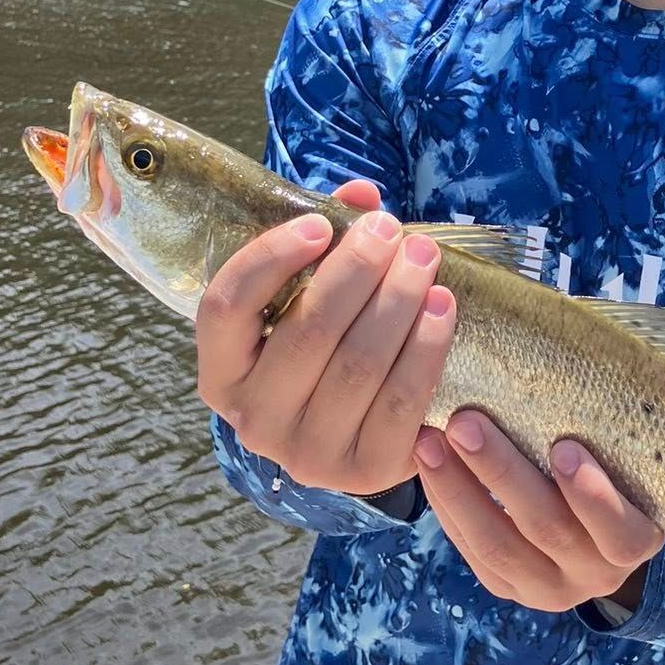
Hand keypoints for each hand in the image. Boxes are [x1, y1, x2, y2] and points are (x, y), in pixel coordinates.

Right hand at [195, 179, 457, 497]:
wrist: (356, 433)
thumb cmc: (323, 348)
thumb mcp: (306, 299)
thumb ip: (324, 244)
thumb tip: (361, 194)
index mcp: (221, 372)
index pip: (227, 308)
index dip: (270, 259)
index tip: (320, 224)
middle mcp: (252, 419)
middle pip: (307, 332)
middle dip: (357, 271)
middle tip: (391, 230)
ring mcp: (306, 453)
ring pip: (358, 365)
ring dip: (398, 302)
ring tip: (424, 257)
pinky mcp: (363, 471)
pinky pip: (401, 402)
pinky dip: (426, 348)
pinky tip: (442, 307)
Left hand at [413, 411, 663, 612]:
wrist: (593, 530)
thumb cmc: (612, 473)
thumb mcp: (623, 462)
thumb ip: (601, 437)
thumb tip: (566, 364)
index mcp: (636, 541)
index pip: (621, 531)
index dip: (592, 495)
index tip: (562, 446)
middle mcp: (596, 575)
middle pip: (547, 528)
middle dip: (501, 472)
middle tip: (466, 422)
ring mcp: (549, 588)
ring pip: (498, 545)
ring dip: (459, 489)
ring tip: (431, 441)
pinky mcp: (508, 589)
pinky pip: (472, 552)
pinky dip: (448, 506)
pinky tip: (429, 466)